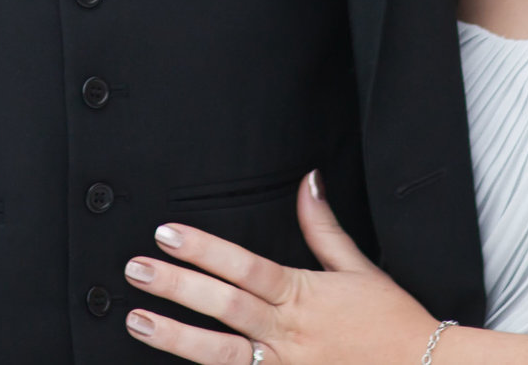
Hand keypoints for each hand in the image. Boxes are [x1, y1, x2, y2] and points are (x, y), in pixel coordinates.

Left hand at [124, 173, 437, 363]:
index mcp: (303, 295)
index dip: (203, 249)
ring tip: (138, 321)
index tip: (167, 234)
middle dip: (176, 287)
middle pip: (225, 306)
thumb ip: (323, 227)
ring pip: (222, 355)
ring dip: (177, 337)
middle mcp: (290, 332)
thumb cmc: (391, 321)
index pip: (244, 266)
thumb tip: (308, 180)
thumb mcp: (359, 268)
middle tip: (135, 271)